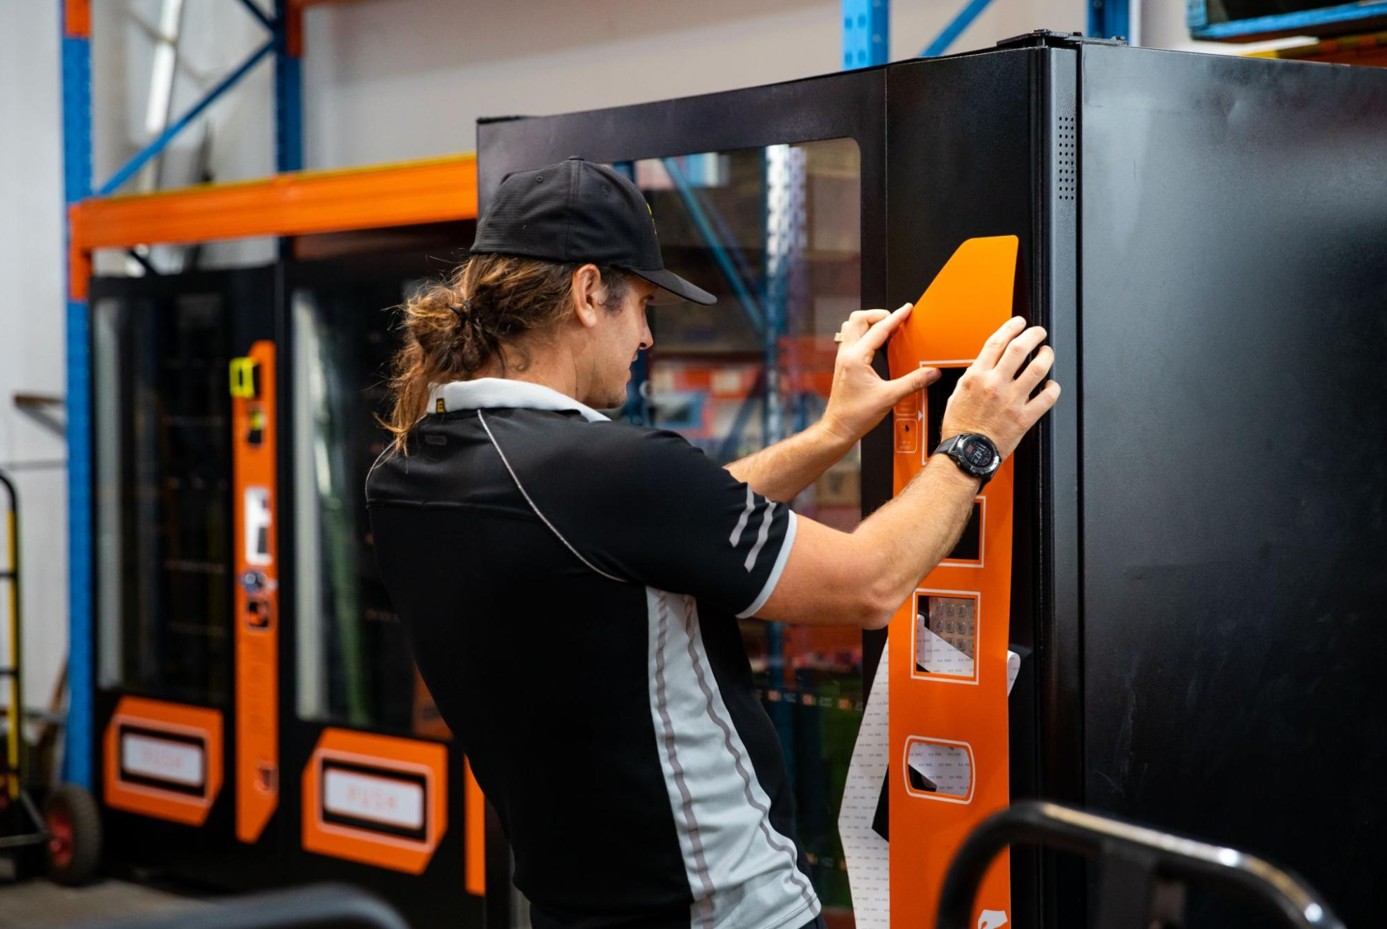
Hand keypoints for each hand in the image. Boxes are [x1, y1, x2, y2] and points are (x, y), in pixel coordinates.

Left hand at [819, 303, 940, 446]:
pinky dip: (865, 334)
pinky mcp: (843, 365)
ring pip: (851, 326)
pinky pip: (851, 338)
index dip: (896, 317)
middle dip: (878, 314)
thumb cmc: (855, 415)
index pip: (879, 329)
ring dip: (869, 322)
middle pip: (858, 319)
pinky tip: (877, 343)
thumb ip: (913, 382)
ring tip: (886, 327)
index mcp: (856, 358)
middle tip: (895, 318)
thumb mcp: (889, 397)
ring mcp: (842, 359)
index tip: (907, 309)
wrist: (838, 428)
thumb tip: (931, 373)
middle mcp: (846, 354)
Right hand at [939, 316, 1060, 458]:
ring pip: (1038, 368)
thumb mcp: (957, 394)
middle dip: (1034, 334)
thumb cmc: (960, 428)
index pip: (997, 342)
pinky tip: (1051, 386)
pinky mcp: (1024, 417)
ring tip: (1047, 353)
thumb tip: (986, 365)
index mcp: (976, 376)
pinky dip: (1053, 388)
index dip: (1012, 327)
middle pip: (1020, 348)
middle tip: (1039, 333)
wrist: (966, 453)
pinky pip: (1047, 398)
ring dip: (1047, 356)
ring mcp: (1012, 400)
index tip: (1019, 323)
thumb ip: (973, 377)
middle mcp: (995, 384)